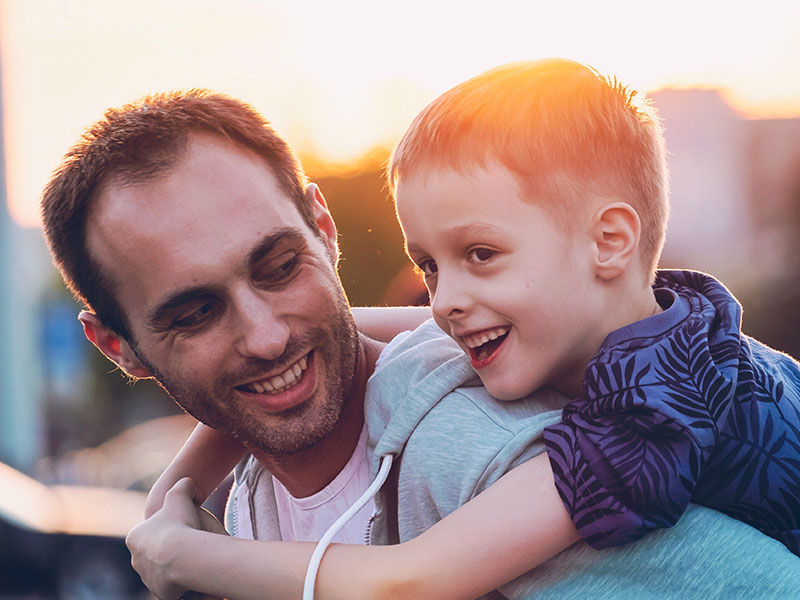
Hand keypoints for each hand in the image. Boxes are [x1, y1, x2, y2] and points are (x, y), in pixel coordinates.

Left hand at [127, 478, 226, 598]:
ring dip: (177, 564)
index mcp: (135, 537)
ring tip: (196, 559)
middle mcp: (136, 560)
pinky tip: (196, 573)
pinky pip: (173, 585)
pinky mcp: (160, 593)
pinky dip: (183, 580)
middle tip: (192, 543)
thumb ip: (183, 485)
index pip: (153, 530)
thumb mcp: (181, 495)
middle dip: (172, 547)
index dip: (171, 526)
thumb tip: (188, 482)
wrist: (183, 558)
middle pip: (157, 551)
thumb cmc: (180, 525)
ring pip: (164, 569)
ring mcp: (147, 578)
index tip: (185, 525)